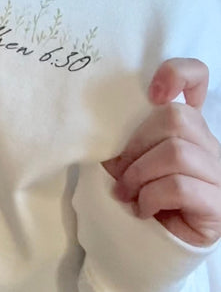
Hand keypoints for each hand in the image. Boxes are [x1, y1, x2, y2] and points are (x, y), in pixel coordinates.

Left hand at [102, 58, 220, 246]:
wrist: (154, 242)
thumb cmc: (137, 194)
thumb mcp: (126, 161)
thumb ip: (123, 142)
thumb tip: (105, 137)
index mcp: (185, 126)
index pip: (196, 79)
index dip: (178, 73)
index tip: (153, 91)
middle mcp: (207, 143)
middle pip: (175, 117)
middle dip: (137, 145)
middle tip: (121, 171)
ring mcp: (217, 173)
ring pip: (176, 152)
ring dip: (139, 175)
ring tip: (127, 193)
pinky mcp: (218, 204)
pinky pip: (180, 186)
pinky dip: (151, 197)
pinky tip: (143, 209)